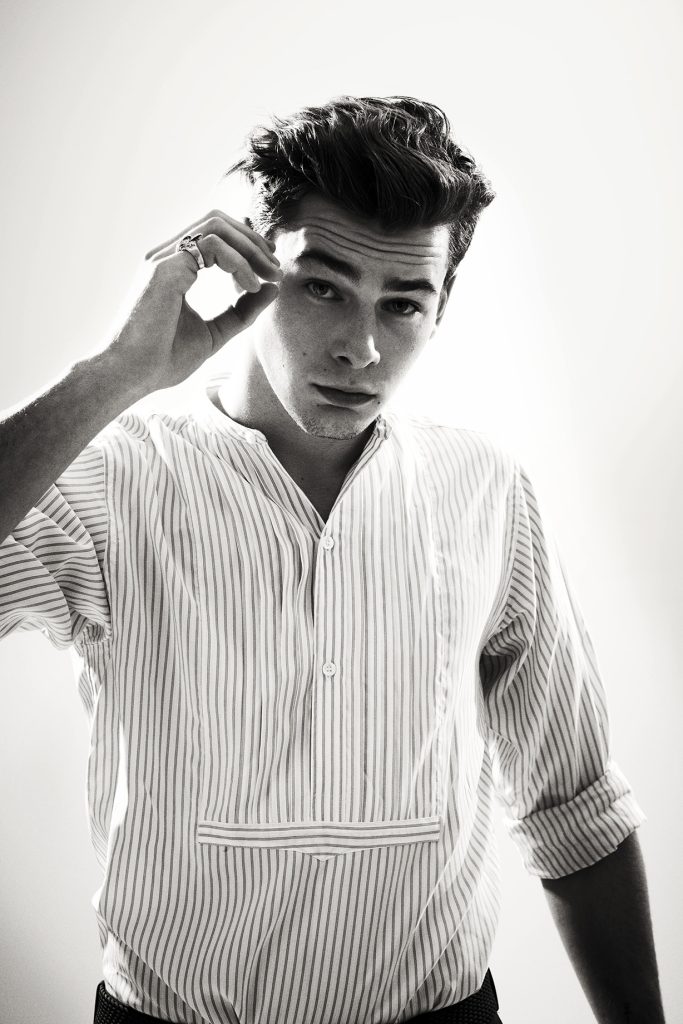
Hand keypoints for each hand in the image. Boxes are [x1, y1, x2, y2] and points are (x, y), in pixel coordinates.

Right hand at [108, 209, 282, 390]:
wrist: (129, 376)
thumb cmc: (161, 359)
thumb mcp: (215, 333)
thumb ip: (242, 312)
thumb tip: (272, 289)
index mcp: (174, 268)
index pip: (214, 236)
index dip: (247, 246)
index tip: (269, 271)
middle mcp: (166, 257)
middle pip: (217, 221)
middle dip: (252, 240)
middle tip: (276, 268)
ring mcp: (163, 258)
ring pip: (215, 226)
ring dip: (250, 247)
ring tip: (269, 275)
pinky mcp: (164, 267)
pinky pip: (211, 245)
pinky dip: (238, 262)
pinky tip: (249, 287)